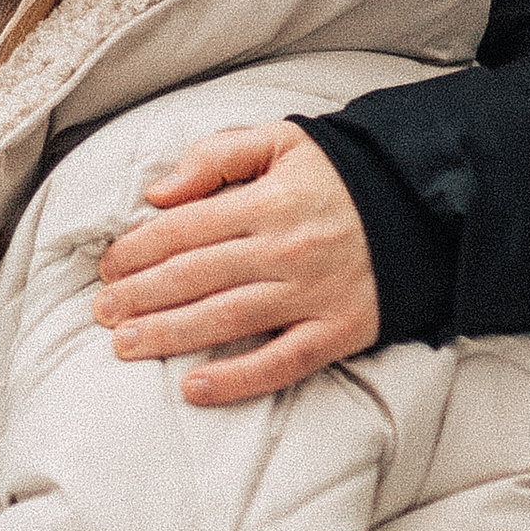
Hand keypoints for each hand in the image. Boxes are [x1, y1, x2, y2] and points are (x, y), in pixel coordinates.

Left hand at [94, 123, 377, 406]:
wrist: (426, 205)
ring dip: (169, 334)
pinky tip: (194, 388)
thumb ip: (216, 155)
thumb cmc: (343, 175)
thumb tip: (157, 193)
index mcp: (267, 200)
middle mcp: (286, 249)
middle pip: (195, 276)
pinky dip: (238, 379)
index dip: (137, 250)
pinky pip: (282, 362)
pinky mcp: (340, 330)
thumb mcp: (281, 142)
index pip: (183, 229)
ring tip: (126, 345)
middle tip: (103, 313)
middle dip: (140, 296)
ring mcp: (314, 293)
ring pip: (227, 319)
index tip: (107, 268)